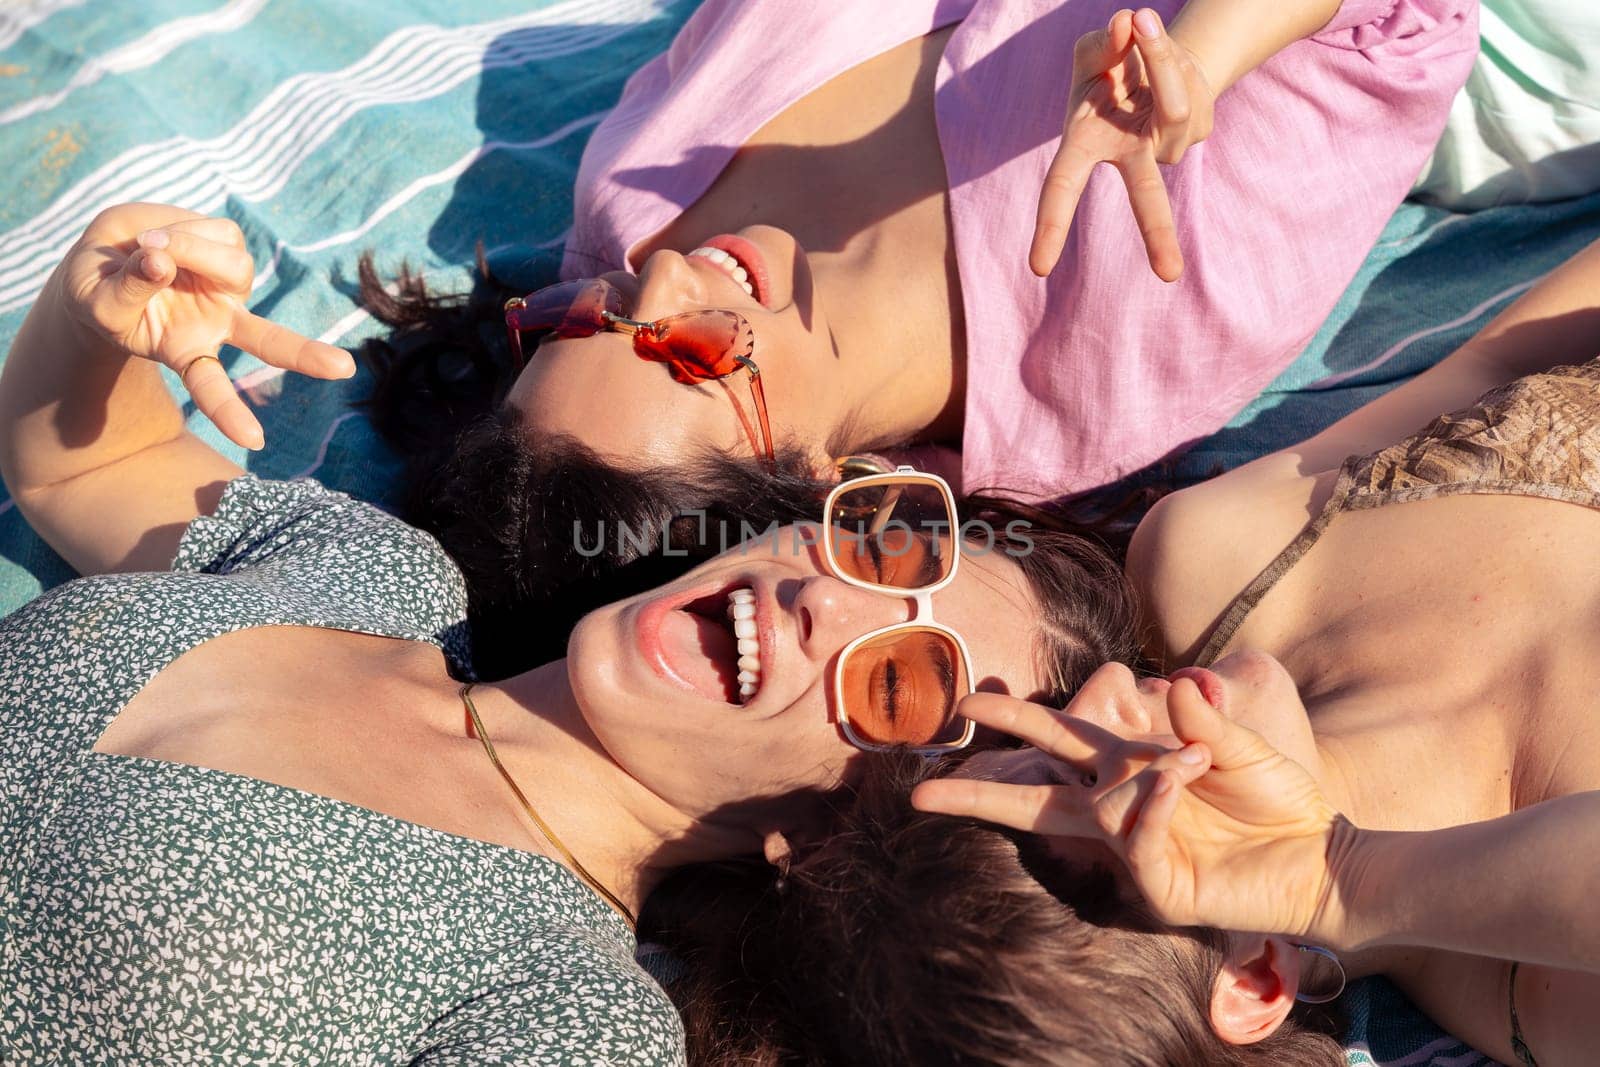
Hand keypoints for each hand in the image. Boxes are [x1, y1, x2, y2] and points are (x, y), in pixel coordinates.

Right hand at [52, 202, 354, 448]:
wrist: (105, 256)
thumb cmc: (100, 293)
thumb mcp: (98, 302)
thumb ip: (128, 289)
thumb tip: (162, 261)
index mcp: (187, 351)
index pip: (211, 389)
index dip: (230, 413)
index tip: (254, 443)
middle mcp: (220, 322)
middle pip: (269, 340)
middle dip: (305, 354)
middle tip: (344, 370)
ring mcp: (230, 286)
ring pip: (231, 267)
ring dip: (186, 249)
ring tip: (145, 246)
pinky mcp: (230, 246)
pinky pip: (216, 234)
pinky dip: (182, 229)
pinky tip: (161, 235)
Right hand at [913, 680, 1343, 939]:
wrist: (1318, 857)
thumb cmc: (1279, 801)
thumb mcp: (1242, 748)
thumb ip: (1205, 720)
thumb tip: (1178, 681)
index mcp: (1128, 764)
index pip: (1057, 738)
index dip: (1011, 720)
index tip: (964, 705)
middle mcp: (1119, 803)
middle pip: (1034, 796)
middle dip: (980, 790)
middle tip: (921, 791)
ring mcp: (1134, 846)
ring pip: (1091, 810)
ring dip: (1136, 778)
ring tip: (1196, 765)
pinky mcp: (1159, 882)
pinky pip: (1136, 834)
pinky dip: (1152, 802)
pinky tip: (1182, 777)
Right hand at [1031, 8, 1215, 280]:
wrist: (1151, 57)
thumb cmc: (1109, 64)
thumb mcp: (1090, 50)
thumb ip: (1102, 42)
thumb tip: (1128, 28)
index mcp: (1083, 146)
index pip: (1062, 188)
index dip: (1050, 225)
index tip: (1038, 268)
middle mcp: (1126, 154)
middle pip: (1144, 195)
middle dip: (1157, 233)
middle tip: (1170, 276)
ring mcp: (1166, 145)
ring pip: (1173, 107)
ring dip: (1158, 56)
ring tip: (1142, 23)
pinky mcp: (1197, 127)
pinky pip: (1189, 84)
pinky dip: (1173, 54)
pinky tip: (1164, 51)